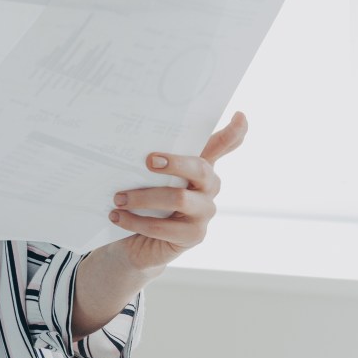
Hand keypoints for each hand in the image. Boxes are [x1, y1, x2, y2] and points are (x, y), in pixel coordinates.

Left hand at [107, 111, 247, 271]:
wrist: (135, 242)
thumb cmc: (142, 201)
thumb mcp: (143, 176)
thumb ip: (146, 158)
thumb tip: (129, 140)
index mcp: (199, 165)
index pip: (222, 145)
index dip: (234, 132)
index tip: (240, 115)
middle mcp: (209, 186)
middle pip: (199, 168)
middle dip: (175, 162)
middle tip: (148, 160)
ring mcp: (205, 211)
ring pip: (179, 198)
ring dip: (143, 197)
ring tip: (118, 198)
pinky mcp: (194, 236)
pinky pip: (163, 227)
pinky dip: (136, 221)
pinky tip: (117, 216)